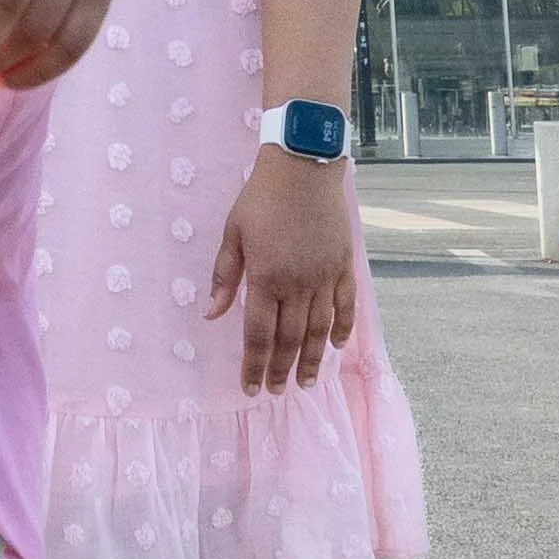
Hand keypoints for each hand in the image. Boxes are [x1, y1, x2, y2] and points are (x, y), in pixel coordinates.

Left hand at [208, 148, 356, 392]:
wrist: (304, 166)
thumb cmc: (261, 198)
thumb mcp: (232, 233)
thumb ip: (224, 276)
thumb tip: (212, 314)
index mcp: (266, 277)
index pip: (259, 334)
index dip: (254, 365)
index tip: (251, 388)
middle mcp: (298, 283)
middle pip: (290, 339)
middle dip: (282, 370)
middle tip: (278, 392)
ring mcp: (325, 276)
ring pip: (319, 329)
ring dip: (312, 359)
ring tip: (307, 382)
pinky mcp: (344, 265)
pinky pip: (346, 305)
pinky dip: (342, 328)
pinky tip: (336, 346)